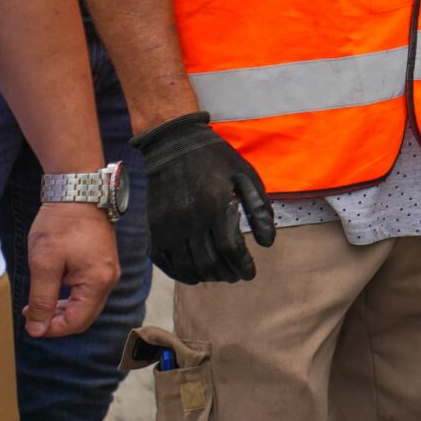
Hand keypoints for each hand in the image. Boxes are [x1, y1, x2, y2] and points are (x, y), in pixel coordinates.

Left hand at [23, 202, 119, 336]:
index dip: (51, 329)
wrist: (77, 194)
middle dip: (57, 321)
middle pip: (84, 316)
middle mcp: (110, 279)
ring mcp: (109, 271)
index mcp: (97, 282)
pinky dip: (70, 296)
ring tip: (37, 303)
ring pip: (87, 305)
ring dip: (62, 309)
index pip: (77, 322)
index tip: (29, 322)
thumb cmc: (60, 227)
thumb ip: (42, 300)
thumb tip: (37, 330)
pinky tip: (52, 289)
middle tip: (31, 314)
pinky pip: (89, 291)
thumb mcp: (44, 265)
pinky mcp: (104, 263)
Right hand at [130, 113, 275, 283]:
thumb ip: (258, 208)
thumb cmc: (214, 158)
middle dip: (227, 274)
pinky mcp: (153, 229)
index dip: (243, 265)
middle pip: (209, 262)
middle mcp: (189, 219)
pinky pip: (165, 263)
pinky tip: (195, 274)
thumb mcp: (244, 175)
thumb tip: (267, 243)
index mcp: (215, 205)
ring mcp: (167, 226)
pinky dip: (182, 274)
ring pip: (188, 266)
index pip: (230, 249)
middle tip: (237, 276)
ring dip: (207, 276)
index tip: (250, 273)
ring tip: (220, 275)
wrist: (171, 144)